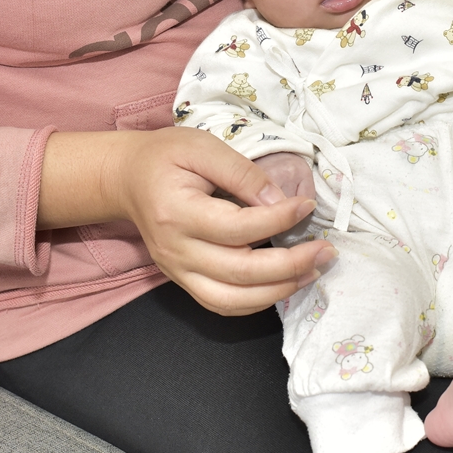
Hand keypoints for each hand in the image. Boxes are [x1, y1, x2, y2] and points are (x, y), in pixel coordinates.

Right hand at [95, 127, 332, 316]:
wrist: (127, 179)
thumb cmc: (165, 157)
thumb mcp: (203, 148)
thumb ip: (242, 173)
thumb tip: (280, 202)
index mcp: (177, 213)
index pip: (237, 228)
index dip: (278, 221)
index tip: (306, 207)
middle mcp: (176, 250)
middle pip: (240, 272)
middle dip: (291, 265)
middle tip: (325, 250)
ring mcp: (177, 271)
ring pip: (233, 299)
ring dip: (279, 291)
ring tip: (313, 272)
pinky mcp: (183, 281)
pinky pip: (222, 305)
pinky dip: (257, 302)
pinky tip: (285, 284)